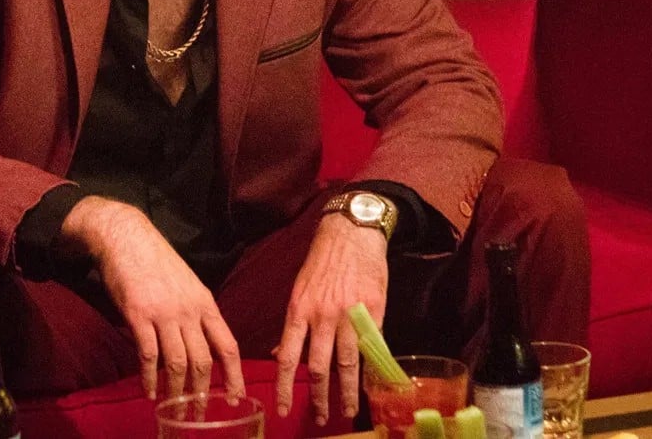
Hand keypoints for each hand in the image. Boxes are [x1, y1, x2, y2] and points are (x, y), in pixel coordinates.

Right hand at [60, 196, 245, 401]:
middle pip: (203, 361)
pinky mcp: (138, 315)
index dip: (234, 375)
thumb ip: (197, 313)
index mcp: (205, 303)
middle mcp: (189, 311)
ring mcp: (164, 313)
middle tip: (200, 414)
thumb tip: (204, 343)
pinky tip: (150, 391)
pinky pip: (148, 355)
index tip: (237, 397)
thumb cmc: (157, 261)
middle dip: (203, 392)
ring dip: (177, 390)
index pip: (228, 345)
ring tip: (175, 408)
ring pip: (177, 362)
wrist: (127, 237)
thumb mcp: (188, 284)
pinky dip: (150, 378)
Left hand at [272, 214, 388, 426]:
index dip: (284, 386)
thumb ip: (293, 323)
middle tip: (319, 418)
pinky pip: (372, 348)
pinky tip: (373, 385)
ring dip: (347, 392)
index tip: (283, 408)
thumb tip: (277, 353)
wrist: (352, 233)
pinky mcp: (374, 312)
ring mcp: (349, 315)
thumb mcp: (299, 289)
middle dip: (318, 397)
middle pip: (318, 367)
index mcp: (298, 310)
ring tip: (348, 410)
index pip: (287, 356)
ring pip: (347, 364)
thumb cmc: (323, 262)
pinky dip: (372, 370)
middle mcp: (322, 316)